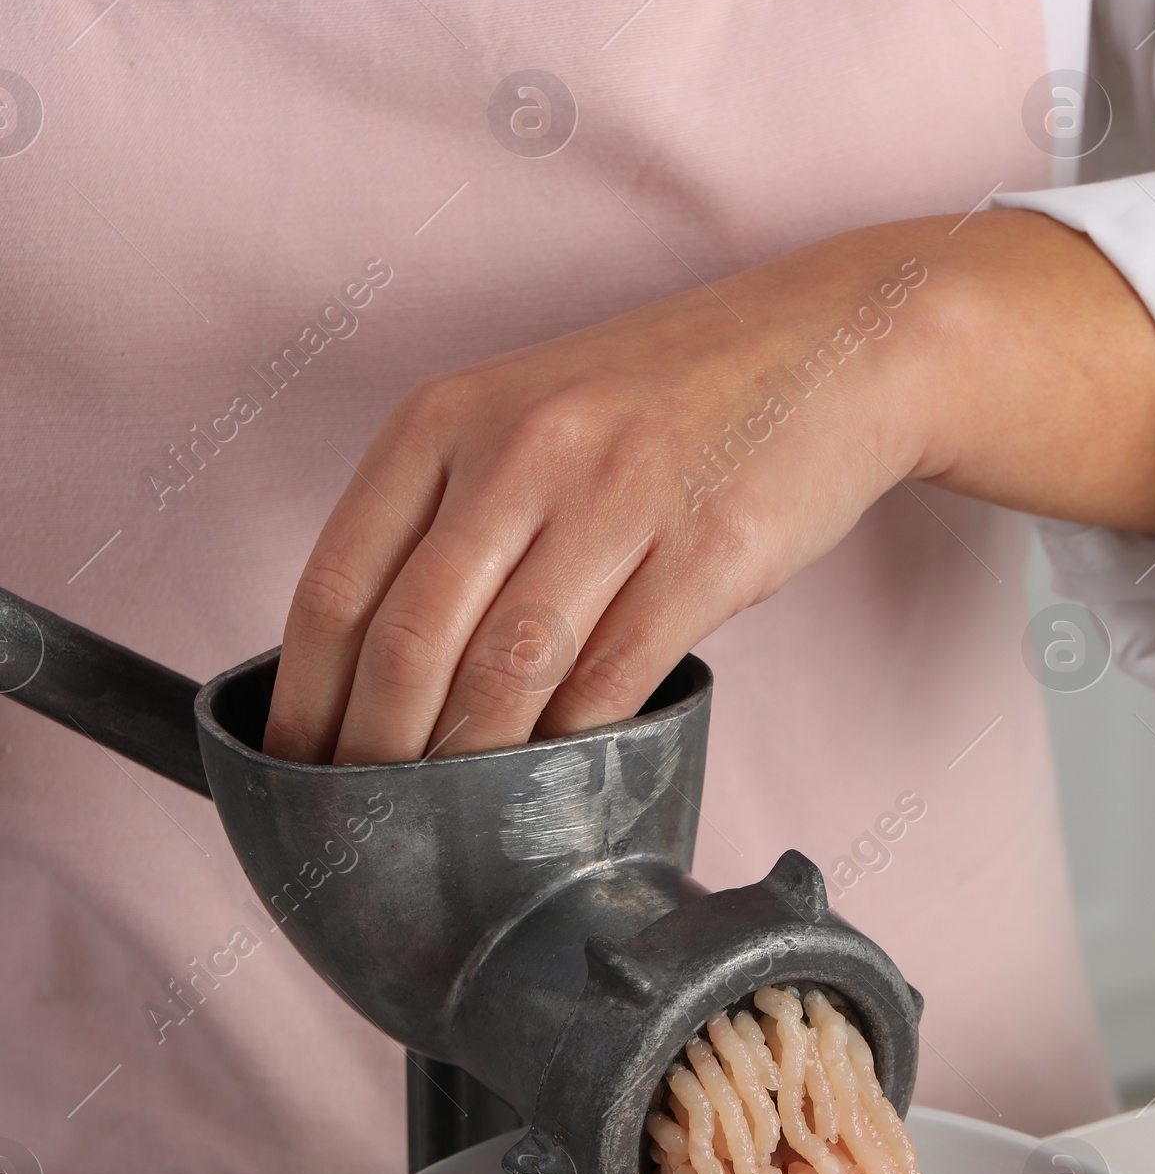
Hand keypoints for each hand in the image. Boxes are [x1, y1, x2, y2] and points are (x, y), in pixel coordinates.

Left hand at [263, 213, 1154, 765]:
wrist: (835, 346)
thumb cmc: (667, 401)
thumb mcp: (529, 417)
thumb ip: (449, 515)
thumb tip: (376, 669)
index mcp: (449, 417)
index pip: (337, 584)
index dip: (306, 699)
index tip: (299, 769)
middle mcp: (522, 449)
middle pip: (411, 643)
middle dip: (378, 757)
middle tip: (371, 827)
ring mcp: (618, 499)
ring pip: (509, 674)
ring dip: (472, 769)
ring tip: (456, 824)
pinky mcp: (708, 552)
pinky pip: (615, 683)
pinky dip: (576, 749)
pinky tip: (560, 785)